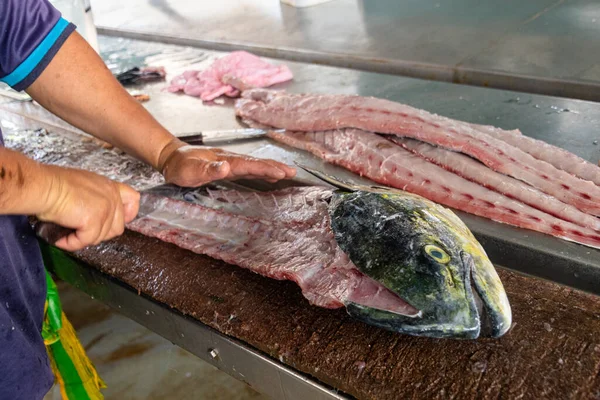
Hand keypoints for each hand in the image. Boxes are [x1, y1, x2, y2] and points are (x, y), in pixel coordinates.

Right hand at [38, 165, 139, 250]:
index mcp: (109, 186)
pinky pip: (87, 241)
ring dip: (84, 238)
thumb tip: (92, 212)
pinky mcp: (94, 220)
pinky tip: (61, 239)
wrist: (42, 186)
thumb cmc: (52, 183)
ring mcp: (105, 209)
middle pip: (118, 226)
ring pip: (102, 236)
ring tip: (67, 233)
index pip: (133, 200)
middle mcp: (111, 196)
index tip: (118, 221)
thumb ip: (95, 197)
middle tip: (80, 232)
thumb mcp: (83, 185)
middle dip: (99, 233)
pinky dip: (72, 243)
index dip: (128, 214)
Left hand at [158, 141, 295, 186]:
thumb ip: (208, 169)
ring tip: (288, 172)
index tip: (280, 172)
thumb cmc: (180, 166)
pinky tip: (270, 176)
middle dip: (274, 166)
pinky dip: (262, 171)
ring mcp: (231, 162)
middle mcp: (230, 159)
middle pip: (256, 162)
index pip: (248, 164)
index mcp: (224, 160)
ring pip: (255, 164)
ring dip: (272, 168)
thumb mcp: (190, 170)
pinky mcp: (229, 167)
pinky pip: (250, 168)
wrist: (172, 157)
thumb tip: (225, 167)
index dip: (264, 168)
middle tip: (292, 172)